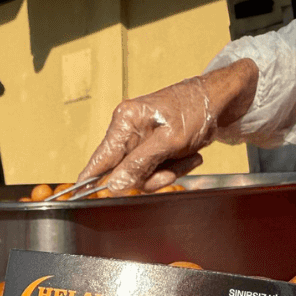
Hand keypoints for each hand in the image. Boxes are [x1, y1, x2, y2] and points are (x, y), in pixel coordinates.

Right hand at [78, 59, 258, 193]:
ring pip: (143, 174)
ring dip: (167, 172)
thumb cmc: (195, 111)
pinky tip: (189, 155)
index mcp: (125, 121)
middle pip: (124, 172)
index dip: (89, 180)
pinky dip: (174, 167)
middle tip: (171, 171)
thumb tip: (114, 185)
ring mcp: (141, 139)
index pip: (100, 158)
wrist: (219, 99)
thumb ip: (140, 164)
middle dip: (151, 176)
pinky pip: (156, 168)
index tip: (76, 195)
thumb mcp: (169, 141)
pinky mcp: (153, 146)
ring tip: (187, 156)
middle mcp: (128, 130)